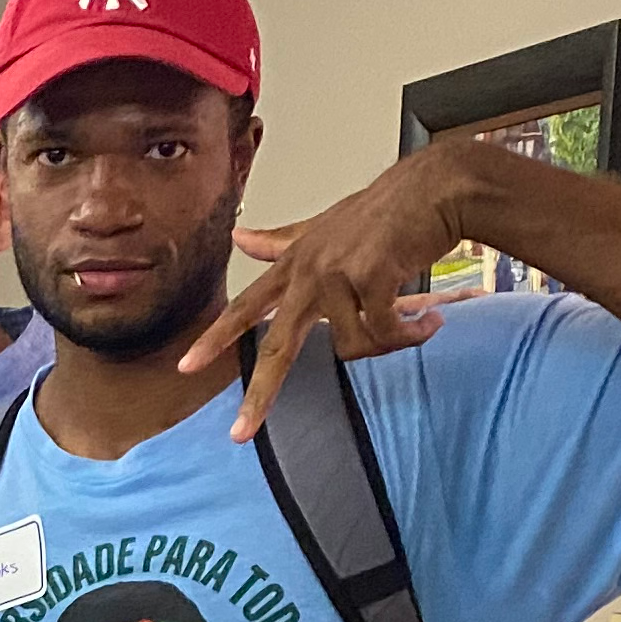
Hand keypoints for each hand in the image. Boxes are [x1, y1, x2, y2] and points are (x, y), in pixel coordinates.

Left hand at [181, 140, 487, 440]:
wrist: (434, 188)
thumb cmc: (384, 210)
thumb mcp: (321, 226)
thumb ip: (280, 241)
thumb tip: (237, 236)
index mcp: (294, 264)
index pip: (245, 307)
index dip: (214, 338)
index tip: (186, 366)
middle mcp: (308, 272)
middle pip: (277, 344)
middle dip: (258, 394)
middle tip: (239, 433)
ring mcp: (338, 275)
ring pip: (352, 346)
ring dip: (390, 343)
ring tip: (419, 323)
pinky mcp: (371, 277)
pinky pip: (387, 332)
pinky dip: (412, 334)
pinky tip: (432, 320)